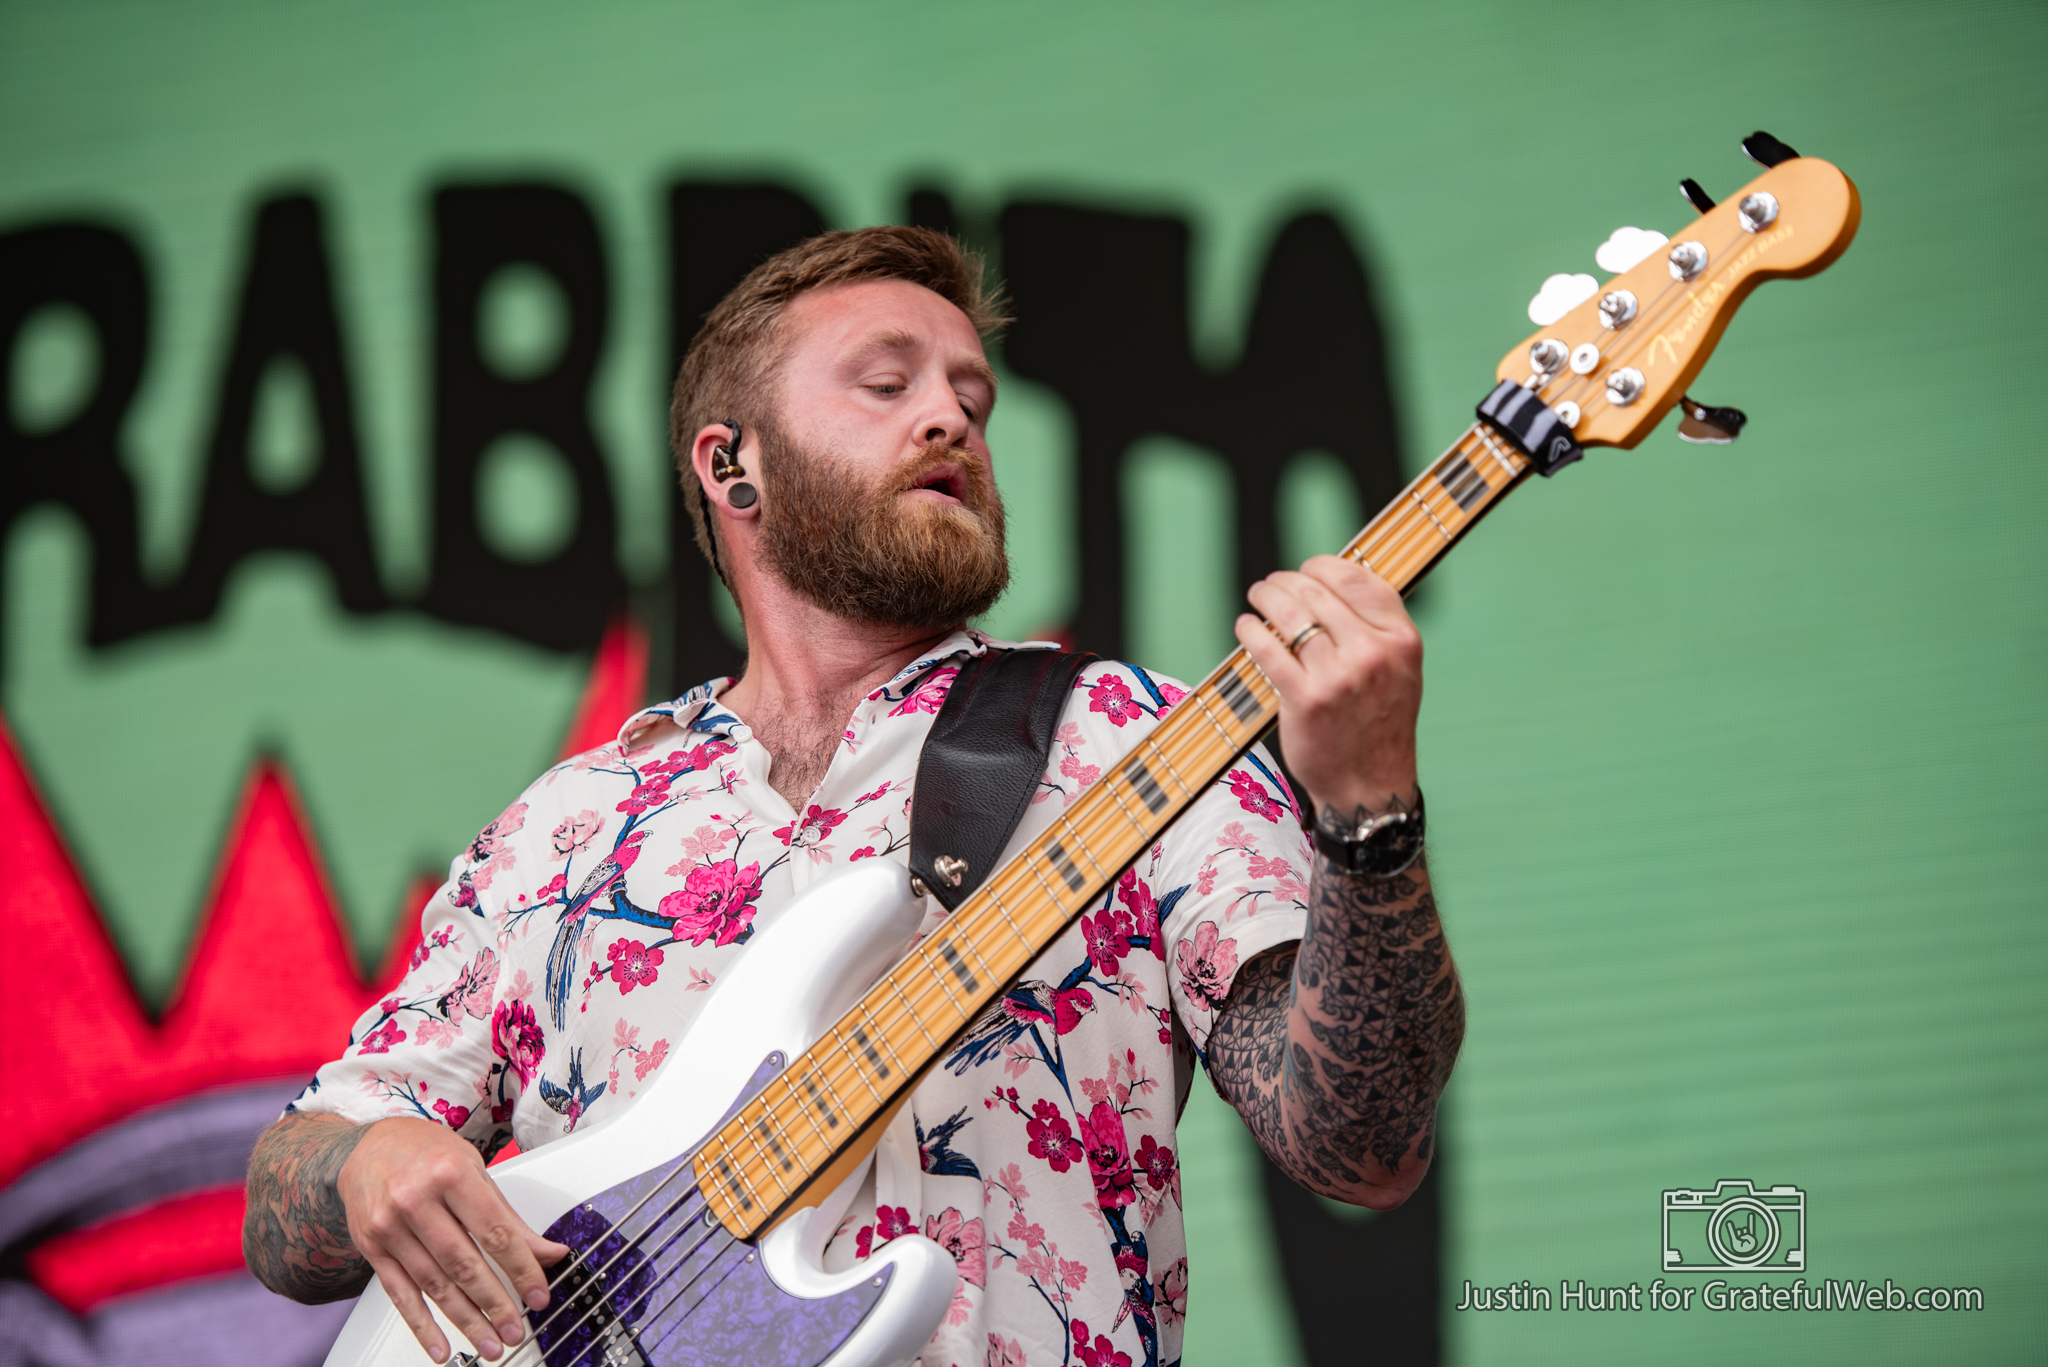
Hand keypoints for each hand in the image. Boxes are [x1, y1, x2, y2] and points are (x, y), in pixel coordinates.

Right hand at [336, 1116, 568, 1362]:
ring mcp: (390, 1227)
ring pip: (434, 1285)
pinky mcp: (373, 1249)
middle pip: (463, 1264)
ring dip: (465, 1321)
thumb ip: (509, 1216)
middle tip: (514, 1330)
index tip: (538, 1295)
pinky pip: (400, 1294)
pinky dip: (422, 1325)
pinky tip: (441, 1346)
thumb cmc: (425, 1151)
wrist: (366, 1146)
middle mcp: (416, 1200)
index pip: (495, 1232)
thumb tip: (547, 1252)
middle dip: (494, 1304)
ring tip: (489, 1344)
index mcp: (451, 1174)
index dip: (521, 1269)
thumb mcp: (475, 1168)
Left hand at [1234, 555, 1421, 816]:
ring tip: (1258, 596)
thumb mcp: (1399, 671)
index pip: (1358, 579)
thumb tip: (1330, 585)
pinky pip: (1268, 649)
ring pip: (1290, 615)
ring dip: (1266, 597)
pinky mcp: (1305, 699)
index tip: (1307, 568)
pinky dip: (1250, 631)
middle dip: (1287, 581)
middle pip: (1317, 592)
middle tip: (1271, 584)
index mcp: (1401, 640)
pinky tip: (1245, 627)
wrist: (1370, 788)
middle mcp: (1373, 653)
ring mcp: (1338, 676)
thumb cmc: (1378, 726)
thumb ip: (1375, 629)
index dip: (1324, 566)